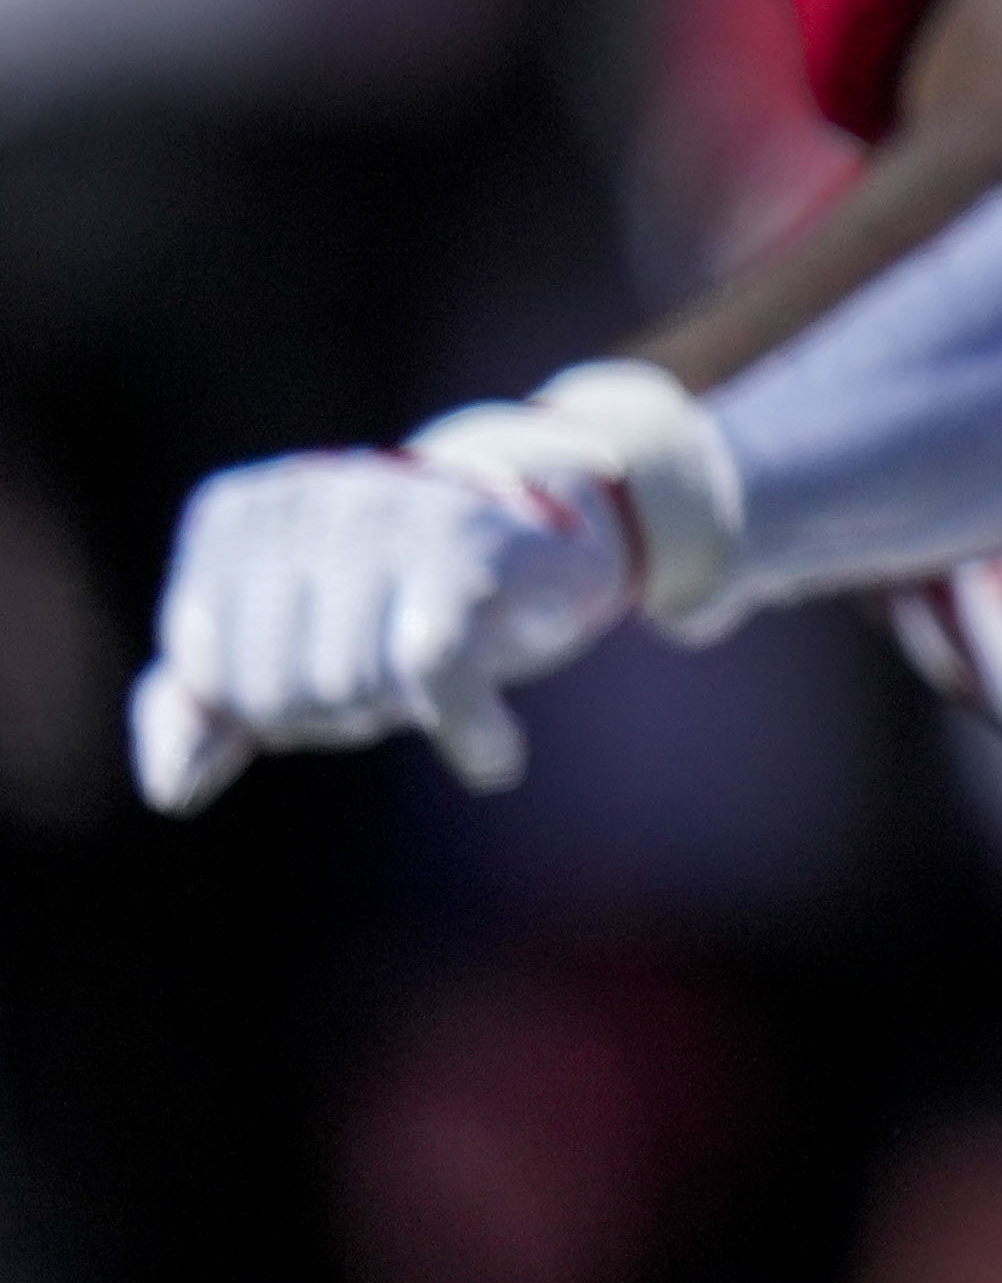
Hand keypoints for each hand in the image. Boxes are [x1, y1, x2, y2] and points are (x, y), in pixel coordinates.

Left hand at [130, 441, 634, 811]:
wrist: (546, 533)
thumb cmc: (393, 596)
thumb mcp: (284, 644)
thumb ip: (202, 707)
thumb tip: (173, 788)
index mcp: (242, 514)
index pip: (212, 676)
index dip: (270, 704)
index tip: (326, 659)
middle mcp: (315, 493)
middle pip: (276, 691)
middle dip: (333, 715)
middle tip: (389, 673)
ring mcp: (396, 508)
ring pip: (350, 685)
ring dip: (400, 713)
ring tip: (441, 674)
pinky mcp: (476, 541)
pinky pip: (436, 667)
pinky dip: (471, 734)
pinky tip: (494, 757)